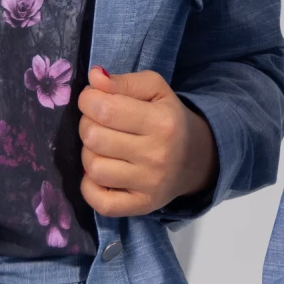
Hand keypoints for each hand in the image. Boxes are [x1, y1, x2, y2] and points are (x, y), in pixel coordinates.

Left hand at [78, 66, 218, 217]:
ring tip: (102, 147)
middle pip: (94, 137)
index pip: (104, 108)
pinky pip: (100, 202)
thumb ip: (123, 81)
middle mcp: (156, 155)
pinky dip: (89, 187)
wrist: (196, 158)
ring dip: (89, 153)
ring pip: (93, 168)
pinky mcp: (141, 206)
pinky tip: (99, 174)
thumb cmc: (169, 118)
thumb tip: (94, 77)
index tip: (93, 100)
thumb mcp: (155, 90)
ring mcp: (149, 184)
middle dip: (87, 125)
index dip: (87, 100)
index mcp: (162, 122)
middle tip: (98, 123)